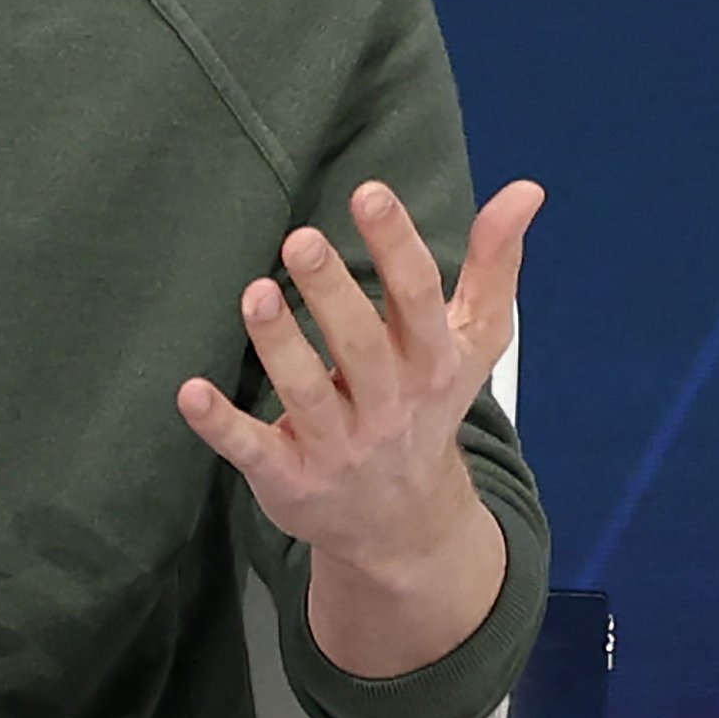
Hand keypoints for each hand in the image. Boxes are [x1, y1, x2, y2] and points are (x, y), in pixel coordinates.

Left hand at [175, 178, 538, 575]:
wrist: (406, 527)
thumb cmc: (430, 407)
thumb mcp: (474, 343)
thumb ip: (495, 266)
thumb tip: (527, 189)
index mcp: (431, 363)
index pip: (419, 300)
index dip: (397, 246)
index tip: (370, 193)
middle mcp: (387, 405)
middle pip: (361, 346)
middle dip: (333, 293)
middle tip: (300, 239)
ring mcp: (338, 446)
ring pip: (307, 394)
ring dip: (280, 345)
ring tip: (257, 292)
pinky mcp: (290, 478)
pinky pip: (253, 449)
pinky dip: (221, 425)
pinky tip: (191, 392)